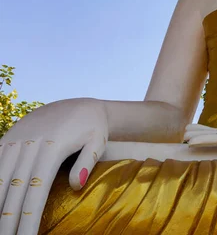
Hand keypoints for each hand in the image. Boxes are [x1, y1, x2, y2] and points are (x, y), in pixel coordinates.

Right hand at [0, 98, 107, 234]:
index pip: (36, 190)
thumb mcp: (98, 140)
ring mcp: (17, 139)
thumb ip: (87, 162)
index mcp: (53, 147)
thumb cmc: (93, 127)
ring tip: (0, 227)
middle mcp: (30, 144)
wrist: (81, 104)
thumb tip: (77, 185)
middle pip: (14, 188)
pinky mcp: (10, 136)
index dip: (28, 217)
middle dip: (8, 218)